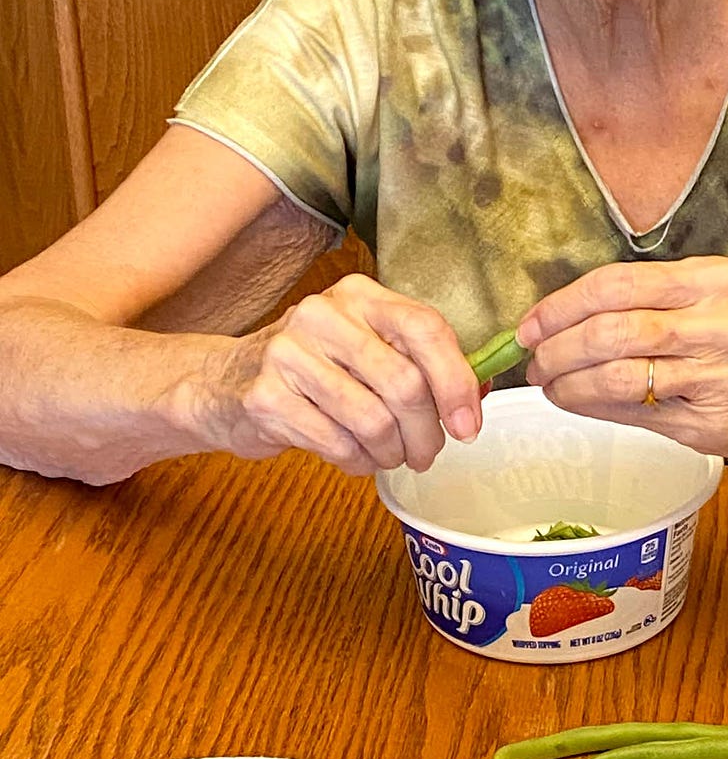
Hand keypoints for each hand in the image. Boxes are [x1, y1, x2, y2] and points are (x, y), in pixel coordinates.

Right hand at [188, 275, 482, 476]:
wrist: (223, 384)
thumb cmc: (313, 370)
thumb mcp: (364, 348)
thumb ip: (417, 363)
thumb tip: (474, 399)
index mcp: (359, 296)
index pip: (425, 329)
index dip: (455, 381)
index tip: (468, 424)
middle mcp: (323, 314)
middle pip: (404, 383)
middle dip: (427, 433)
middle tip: (426, 454)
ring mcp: (288, 353)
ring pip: (374, 420)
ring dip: (392, 452)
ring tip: (389, 456)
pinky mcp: (266, 397)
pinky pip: (338, 444)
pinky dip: (358, 462)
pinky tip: (357, 459)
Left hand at [515, 257, 727, 460]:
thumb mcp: (720, 299)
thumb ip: (654, 301)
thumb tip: (567, 319)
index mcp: (714, 281)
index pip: (617, 284)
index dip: (562, 305)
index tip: (532, 323)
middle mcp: (719, 324)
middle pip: (610, 330)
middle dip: (556, 347)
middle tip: (532, 359)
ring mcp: (717, 377)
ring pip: (615, 375)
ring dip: (567, 383)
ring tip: (549, 384)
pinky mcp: (711, 423)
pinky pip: (634, 412)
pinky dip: (593, 408)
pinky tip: (577, 402)